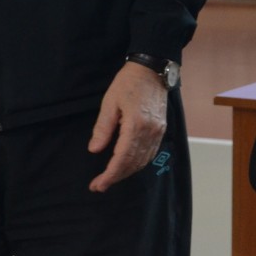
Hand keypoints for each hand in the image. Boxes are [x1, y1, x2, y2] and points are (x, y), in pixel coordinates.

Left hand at [87, 62, 168, 191]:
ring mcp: (158, 131)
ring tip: (111, 177)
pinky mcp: (161, 129)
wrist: (152, 69)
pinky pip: (150, 153)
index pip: (122, 158)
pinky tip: (128, 165)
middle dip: (116, 177)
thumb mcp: (110, 102)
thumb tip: (94, 150)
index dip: (109, 174)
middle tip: (99, 185)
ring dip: (127, 172)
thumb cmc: (128, 83)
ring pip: (143, 160)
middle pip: (133, 163)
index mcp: (136, 125)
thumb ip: (103, 128)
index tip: (97, 184)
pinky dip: (138, 163)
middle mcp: (150, 132)